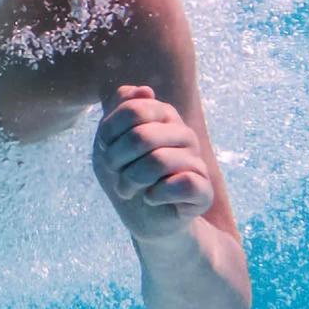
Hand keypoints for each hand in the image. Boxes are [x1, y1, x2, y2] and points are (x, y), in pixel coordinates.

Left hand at [92, 86, 214, 239]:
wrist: (145, 218)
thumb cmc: (127, 174)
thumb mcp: (111, 140)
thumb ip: (121, 108)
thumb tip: (145, 90)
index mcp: (163, 115)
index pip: (132, 109)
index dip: (109, 133)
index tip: (105, 148)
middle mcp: (183, 133)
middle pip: (141, 137)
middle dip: (116, 160)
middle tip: (116, 173)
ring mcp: (196, 160)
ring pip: (158, 162)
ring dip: (131, 181)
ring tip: (128, 188)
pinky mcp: (204, 189)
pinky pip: (181, 185)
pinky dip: (155, 196)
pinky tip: (151, 199)